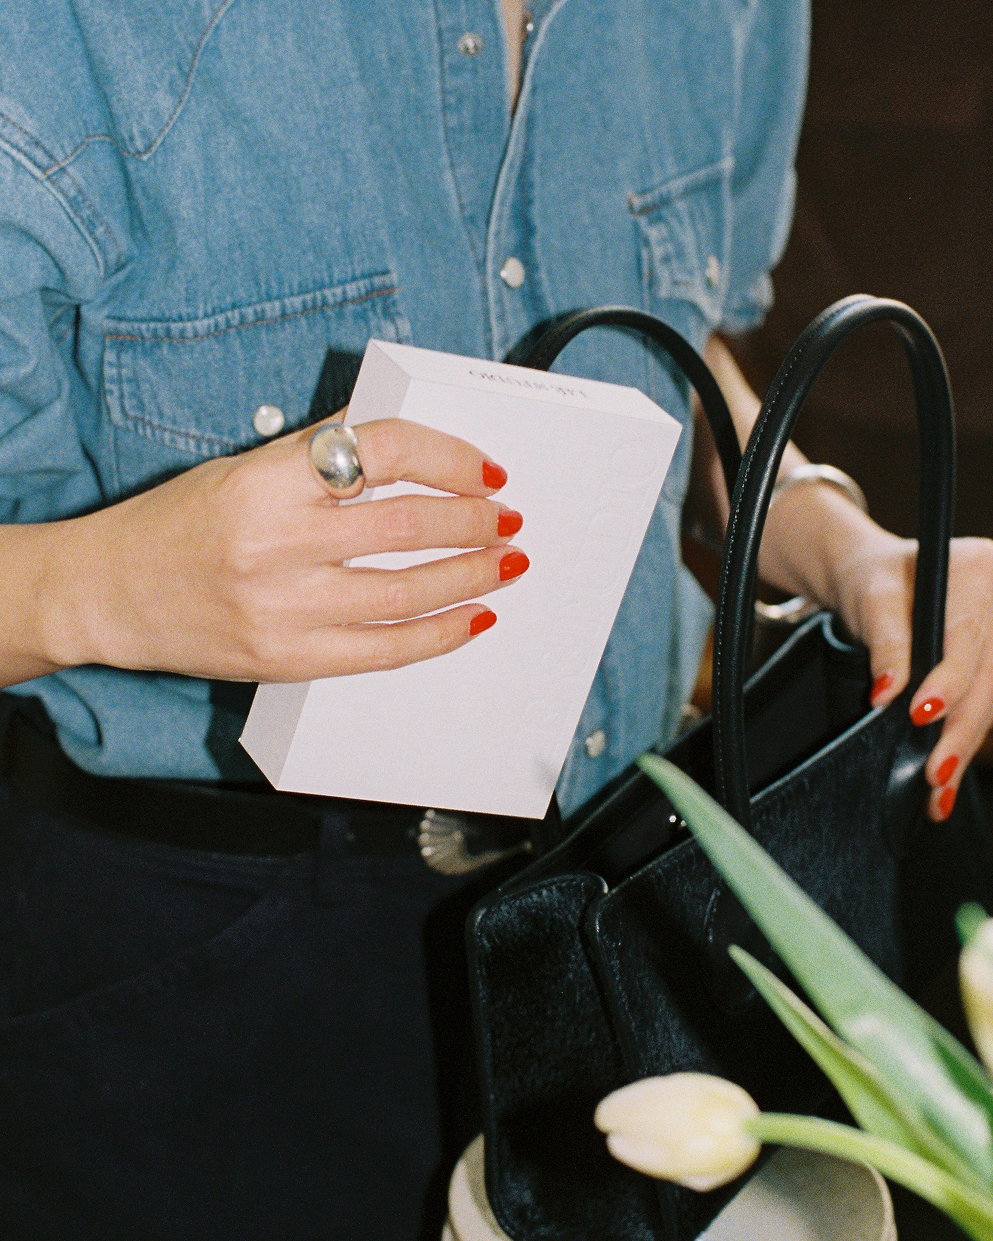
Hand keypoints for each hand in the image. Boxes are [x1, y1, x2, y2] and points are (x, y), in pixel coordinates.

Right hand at [45, 415, 527, 682]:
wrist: (108, 594)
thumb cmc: (177, 524)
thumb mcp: (244, 469)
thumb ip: (322, 459)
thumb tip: (413, 455)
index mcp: (267, 480)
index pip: (385, 452)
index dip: (451, 458)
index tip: (487, 470)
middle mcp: (276, 543)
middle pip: (409, 526)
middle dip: (475, 522)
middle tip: (507, 519)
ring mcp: (283, 609)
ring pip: (407, 593)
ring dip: (471, 577)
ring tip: (504, 564)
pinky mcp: (287, 659)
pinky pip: (385, 651)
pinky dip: (439, 635)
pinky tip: (471, 618)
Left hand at [826, 524, 992, 820]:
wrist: (876, 577)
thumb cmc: (872, 580)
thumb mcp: (869, 602)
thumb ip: (884, 644)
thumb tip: (887, 692)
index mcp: (979, 566)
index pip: (967, 637)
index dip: (948, 682)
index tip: (920, 717)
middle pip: (986, 674)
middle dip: (958, 729)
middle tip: (932, 774)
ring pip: (992, 696)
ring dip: (964, 745)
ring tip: (936, 791)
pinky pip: (988, 702)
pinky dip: (965, 739)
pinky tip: (946, 779)